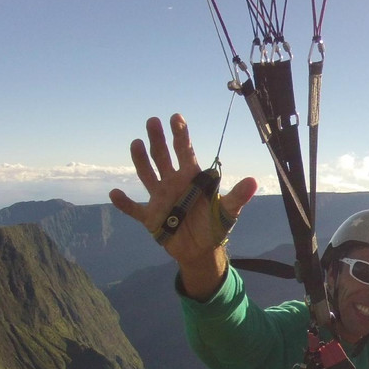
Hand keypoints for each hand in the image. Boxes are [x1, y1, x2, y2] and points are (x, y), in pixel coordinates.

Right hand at [109, 114, 257, 298]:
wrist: (201, 250)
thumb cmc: (214, 225)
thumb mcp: (228, 212)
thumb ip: (238, 196)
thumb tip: (254, 181)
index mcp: (191, 178)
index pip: (185, 151)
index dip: (181, 135)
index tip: (176, 118)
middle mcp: (173, 183)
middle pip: (163, 156)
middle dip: (158, 139)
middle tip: (153, 121)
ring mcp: (160, 198)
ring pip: (147, 175)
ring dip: (141, 160)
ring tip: (136, 143)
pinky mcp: (150, 217)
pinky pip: (134, 209)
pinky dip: (124, 203)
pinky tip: (114, 193)